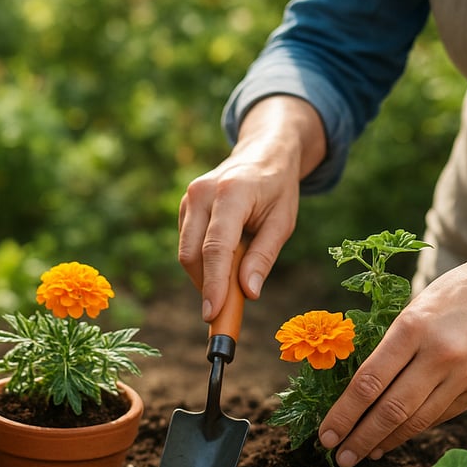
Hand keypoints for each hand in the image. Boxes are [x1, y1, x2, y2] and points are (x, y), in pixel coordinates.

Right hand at [178, 96, 326, 318]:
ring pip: (186, 252)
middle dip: (206, 285)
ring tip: (231, 278)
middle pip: (192, 254)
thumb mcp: (282, 222)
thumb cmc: (277, 189)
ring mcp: (189, 197)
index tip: (212, 314)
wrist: (262, 152)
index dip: (213, 284)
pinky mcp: (184, 205)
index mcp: (232, 193)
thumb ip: (263, 257)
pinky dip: (202, 261)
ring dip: (204, 275)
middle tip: (226, 309)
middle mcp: (202, 193)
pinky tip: (223, 260)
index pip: (216, 247)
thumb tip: (249, 293)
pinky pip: (186, 243)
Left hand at [317, 263, 466, 466]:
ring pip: (417, 420)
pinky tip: (395, 438)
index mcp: (412, 328)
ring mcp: (465, 374)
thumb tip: (358, 393)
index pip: (369, 382)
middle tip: (339, 459)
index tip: (325, 434)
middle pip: (392, 410)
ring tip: (364, 454)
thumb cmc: (448, 296)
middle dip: (361, 438)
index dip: (344, 414)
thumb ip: (389, 348)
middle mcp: (440, 354)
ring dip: (387, 441)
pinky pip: (440, 415)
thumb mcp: (411, 310)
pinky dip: (413, 429)